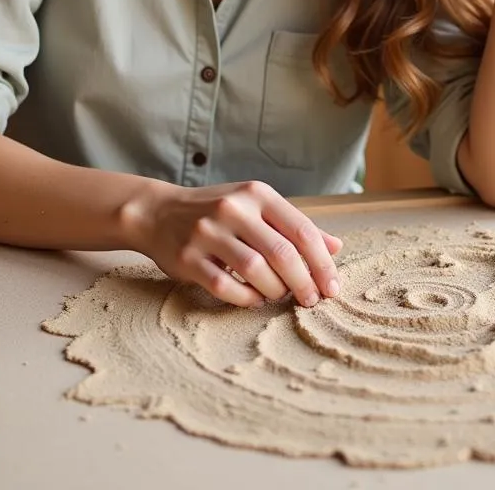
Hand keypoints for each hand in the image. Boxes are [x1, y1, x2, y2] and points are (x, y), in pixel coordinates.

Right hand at [121, 179, 342, 307]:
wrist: (158, 212)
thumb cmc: (217, 212)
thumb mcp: (257, 208)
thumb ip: (294, 226)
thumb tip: (335, 248)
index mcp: (257, 194)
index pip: (302, 231)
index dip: (322, 264)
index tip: (332, 287)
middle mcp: (234, 209)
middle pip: (282, 254)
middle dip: (304, 283)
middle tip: (311, 301)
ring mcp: (208, 233)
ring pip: (255, 271)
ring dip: (275, 291)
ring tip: (279, 296)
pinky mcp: (188, 258)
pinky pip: (226, 287)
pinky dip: (246, 299)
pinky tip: (254, 299)